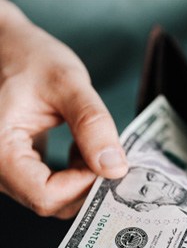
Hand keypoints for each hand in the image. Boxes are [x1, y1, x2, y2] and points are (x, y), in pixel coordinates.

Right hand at [0, 3, 127, 218]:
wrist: (6, 46)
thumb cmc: (27, 56)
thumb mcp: (66, 82)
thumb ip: (92, 125)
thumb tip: (114, 168)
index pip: (46, 196)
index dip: (84, 185)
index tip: (108, 162)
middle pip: (51, 201)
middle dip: (87, 183)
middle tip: (107, 154)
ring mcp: (7, 169)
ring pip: (54, 196)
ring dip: (82, 178)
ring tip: (91, 145)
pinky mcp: (19, 165)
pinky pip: (51, 185)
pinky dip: (74, 174)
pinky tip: (81, 149)